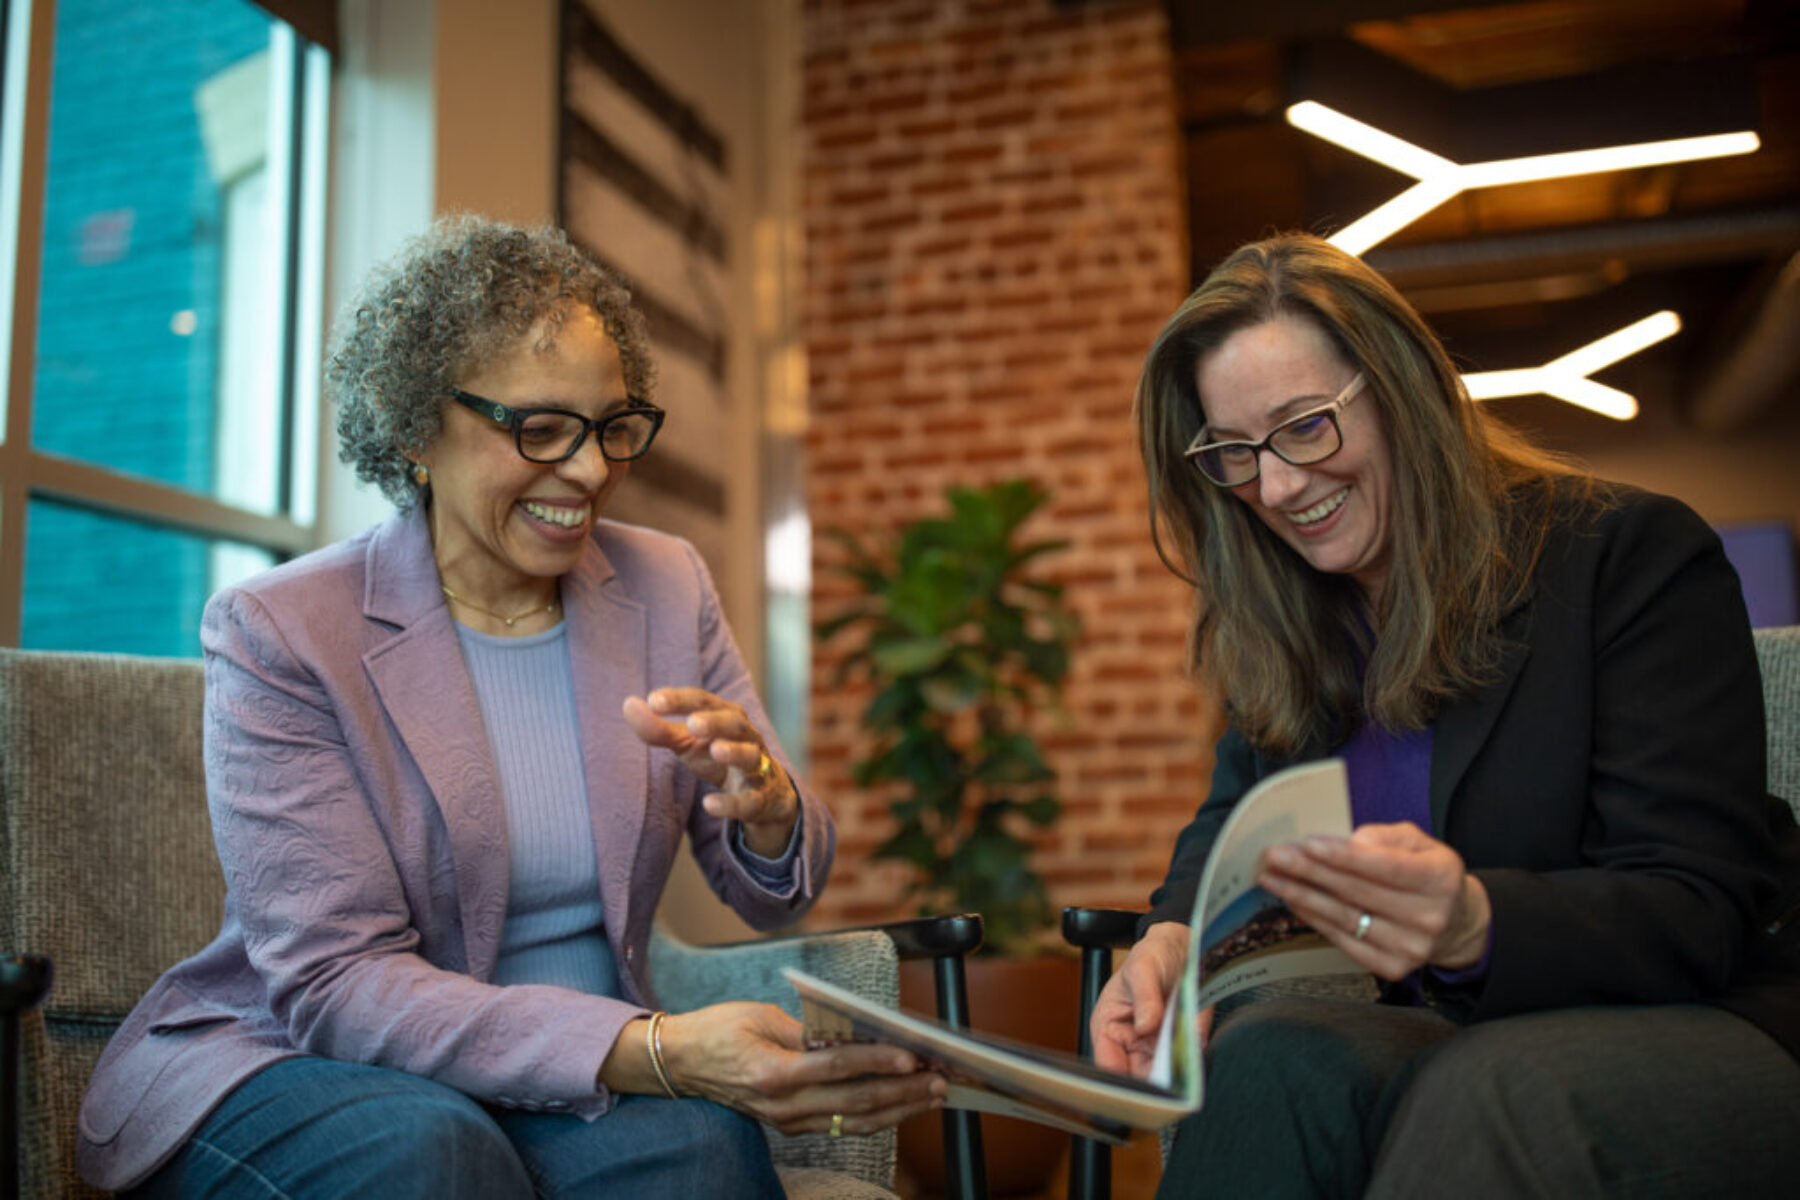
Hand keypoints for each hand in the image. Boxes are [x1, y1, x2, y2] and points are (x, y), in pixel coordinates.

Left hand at [623, 688, 797, 855]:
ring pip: (750, 756)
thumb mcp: (687, 742)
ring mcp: (756, 767)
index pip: (704, 701)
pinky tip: (709, 804)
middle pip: (735, 723)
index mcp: (726, 716)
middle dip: (716, 721)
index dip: (681, 700)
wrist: (763, 794)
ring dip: (735, 752)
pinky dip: (731, 804)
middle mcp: (746, 737)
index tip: (653, 701)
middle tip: (692, 724)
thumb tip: (628, 704)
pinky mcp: (759, 799)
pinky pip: (748, 801)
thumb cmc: (717, 756)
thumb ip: (659, 728)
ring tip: (715, 750)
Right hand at [623, 1002, 944, 1136]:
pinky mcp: (791, 1126)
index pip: (837, 1067)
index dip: (877, 1061)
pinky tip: (902, 1106)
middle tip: (939, 1078)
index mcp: (773, 1072)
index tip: (911, 1056)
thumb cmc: (717, 1030)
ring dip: (899, 1108)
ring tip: (932, 1094)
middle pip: (855, 1100)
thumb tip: (853, 1035)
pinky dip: (877, 1117)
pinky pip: (842, 1126)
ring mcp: (787, 1122)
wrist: (678, 1063)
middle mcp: (782, 1105)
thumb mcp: (760, 1016)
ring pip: (855, 1120)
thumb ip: (807, 1031)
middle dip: (903, 1090)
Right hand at [1090, 921, 1188, 1078]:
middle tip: (1169, 1084)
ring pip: (1164, 1082)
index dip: (1122, 1081)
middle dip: (1153, 1086)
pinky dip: (1192, 1070)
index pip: (1108, 1065)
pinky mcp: (1182, 1050)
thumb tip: (1145, 1025)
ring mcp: (1157, 1051)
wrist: (1184, 951)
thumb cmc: (1153, 955)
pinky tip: (1196, 1065)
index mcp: (1108, 1027)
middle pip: (1138, 1081)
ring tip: (1184, 1074)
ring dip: (1175, 1081)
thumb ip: (1145, 995)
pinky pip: (1187, 1069)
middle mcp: (1131, 1045)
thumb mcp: (1145, 967)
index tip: (1144, 1085)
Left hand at [1256, 822, 1491, 979]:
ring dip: (1303, 895)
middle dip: (1310, 872)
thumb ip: (1387, 836)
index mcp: (1440, 879)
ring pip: (1345, 918)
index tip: (1308, 844)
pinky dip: (1315, 920)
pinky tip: (1295, 901)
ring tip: (1273, 877)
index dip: (1344, 856)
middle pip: (1357, 892)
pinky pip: (1343, 941)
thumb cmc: (1428, 875)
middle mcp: (1429, 917)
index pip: (1386, 867)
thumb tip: (1354, 843)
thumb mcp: (1420, 843)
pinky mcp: (1392, 968)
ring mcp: (1410, 948)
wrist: (1455, 923)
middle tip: (1276, 856)